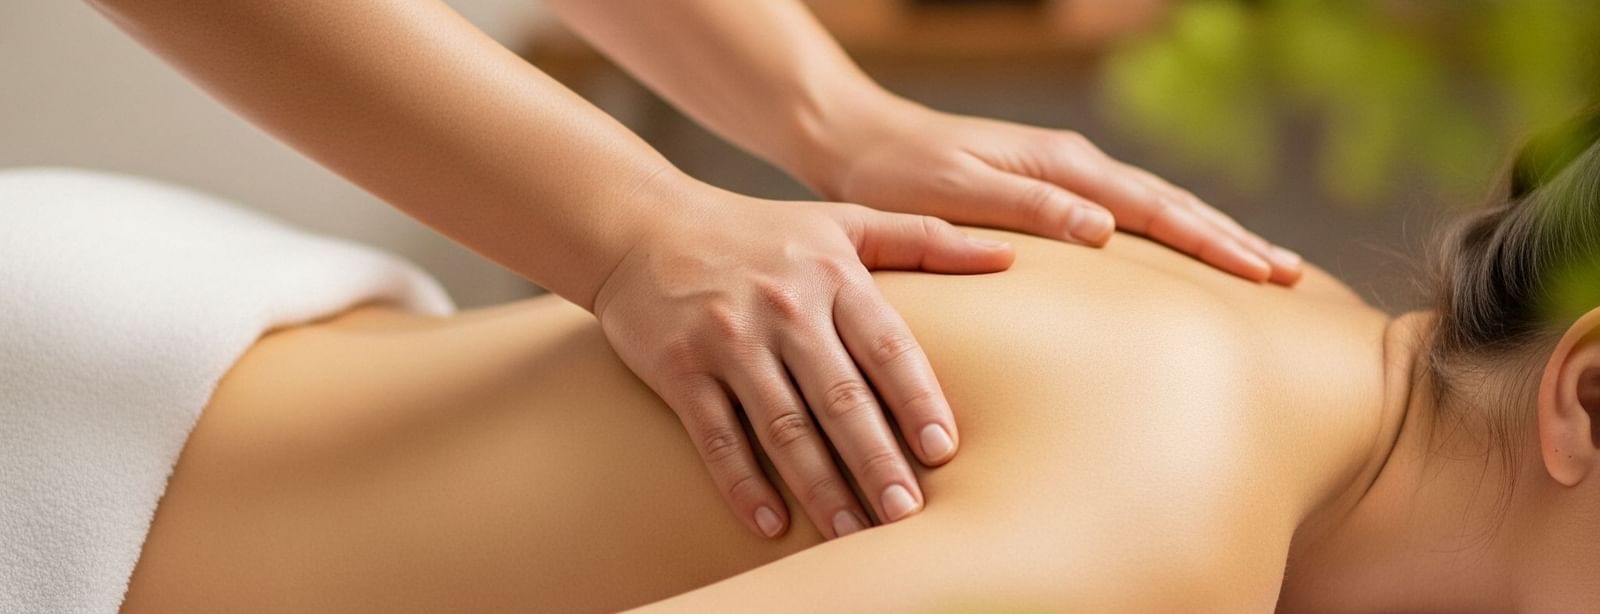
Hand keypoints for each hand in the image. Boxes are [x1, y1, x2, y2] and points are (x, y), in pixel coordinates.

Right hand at [592, 180, 1013, 538]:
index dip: (916, 398)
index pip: (886, 344)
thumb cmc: (757, 232)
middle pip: (838, 395)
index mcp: (831, 273)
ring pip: (782, 426)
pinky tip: (771, 525)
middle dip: (876, 459)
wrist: (640, 225)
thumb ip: (924, 238)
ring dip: (819, 486)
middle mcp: (783, 306)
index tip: (944, 450)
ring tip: (852, 533)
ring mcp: (728, 339)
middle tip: (906, 513)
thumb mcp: (842, 221)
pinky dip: (743, 484)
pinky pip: (716, 437)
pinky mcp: (680, 369)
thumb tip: (1009, 257)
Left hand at [804, 100, 1302, 284]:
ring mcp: (1064, 177)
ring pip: (1154, 210)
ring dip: (1207, 239)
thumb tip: (1103, 230)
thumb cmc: (896, 174)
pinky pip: (1123, 218)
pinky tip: (1176, 265)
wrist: (855, 143)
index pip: (1156, 208)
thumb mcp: (955, 192)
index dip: (1214, 242)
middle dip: (1233, 241)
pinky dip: (1164, 238)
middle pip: (1172, 206)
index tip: (1266, 274)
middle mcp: (1073, 166)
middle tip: (1292, 279)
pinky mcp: (1047, 192)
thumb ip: (1026, 208)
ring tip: (1258, 271)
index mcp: (1061, 165)